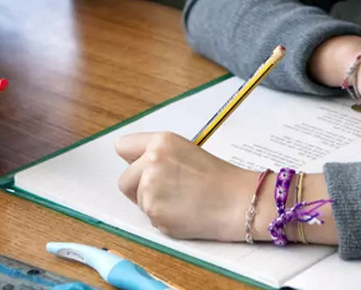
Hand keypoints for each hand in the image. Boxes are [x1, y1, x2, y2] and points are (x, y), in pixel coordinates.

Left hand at [115, 132, 254, 240]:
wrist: (238, 201)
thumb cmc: (218, 176)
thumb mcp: (185, 150)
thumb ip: (157, 155)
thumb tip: (135, 168)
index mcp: (160, 142)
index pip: (122, 146)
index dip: (132, 160)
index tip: (141, 168)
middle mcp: (150, 163)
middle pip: (124, 181)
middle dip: (138, 188)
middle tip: (167, 190)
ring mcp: (150, 190)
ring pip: (138, 202)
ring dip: (154, 204)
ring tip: (182, 200)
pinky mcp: (155, 214)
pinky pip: (150, 218)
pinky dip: (164, 218)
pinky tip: (185, 212)